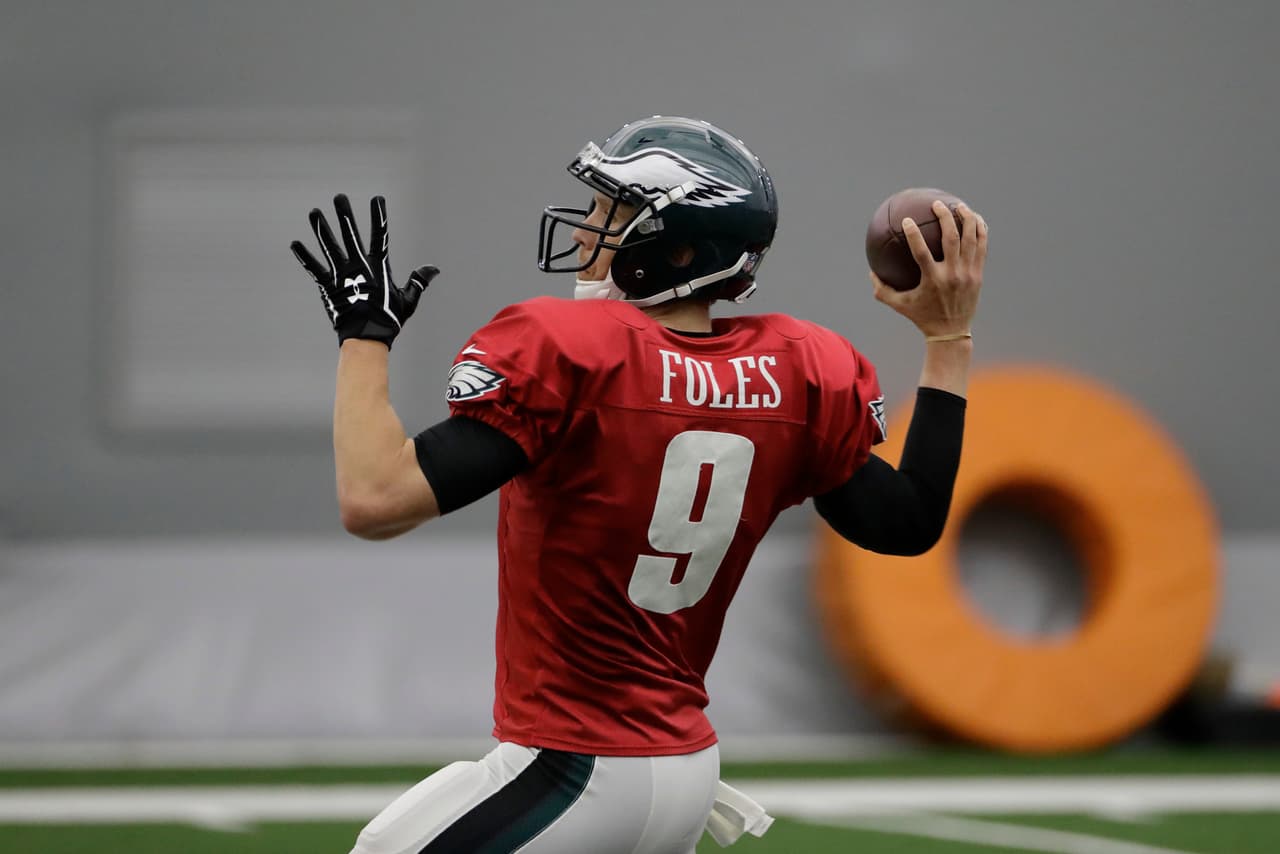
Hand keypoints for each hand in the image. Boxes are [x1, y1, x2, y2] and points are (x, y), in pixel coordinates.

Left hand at [290, 194, 438, 348]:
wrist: (367, 338)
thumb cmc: (388, 320)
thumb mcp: (408, 300)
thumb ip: (418, 281)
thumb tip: (433, 269)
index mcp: (378, 267)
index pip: (379, 236)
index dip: (378, 216)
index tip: (377, 199)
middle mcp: (358, 266)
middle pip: (350, 234)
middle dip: (345, 215)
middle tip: (339, 198)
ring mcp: (341, 275)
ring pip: (329, 246)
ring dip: (322, 228)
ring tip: (314, 212)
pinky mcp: (327, 286)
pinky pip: (313, 268)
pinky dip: (304, 256)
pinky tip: (295, 243)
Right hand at [871, 200, 986, 339]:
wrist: (951, 332)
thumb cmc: (922, 317)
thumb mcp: (899, 306)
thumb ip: (882, 290)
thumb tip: (870, 272)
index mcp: (932, 280)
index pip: (921, 252)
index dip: (913, 235)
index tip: (907, 220)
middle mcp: (951, 274)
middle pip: (951, 238)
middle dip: (945, 217)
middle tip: (937, 204)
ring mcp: (967, 273)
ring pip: (970, 239)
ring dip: (966, 219)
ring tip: (960, 206)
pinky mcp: (978, 274)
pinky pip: (981, 246)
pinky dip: (979, 231)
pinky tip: (975, 219)